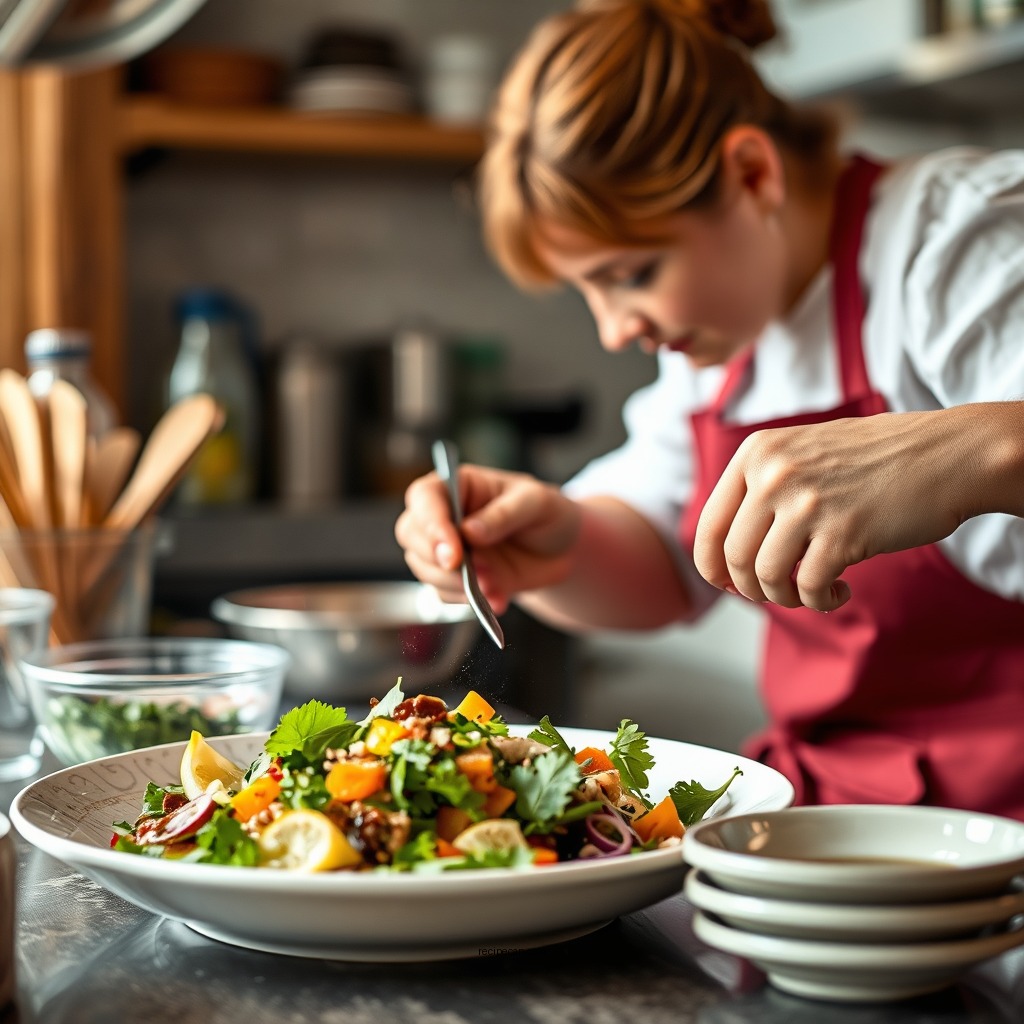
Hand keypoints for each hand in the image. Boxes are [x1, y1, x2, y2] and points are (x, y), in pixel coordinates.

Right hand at [395, 465, 582, 613]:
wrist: (560, 550)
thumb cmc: (544, 512)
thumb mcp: (537, 503)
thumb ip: (505, 514)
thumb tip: (470, 532)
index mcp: (456, 486)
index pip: (424, 497)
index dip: (431, 525)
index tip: (452, 553)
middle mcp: (442, 516)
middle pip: (411, 534)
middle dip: (436, 559)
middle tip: (468, 574)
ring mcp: (444, 549)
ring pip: (424, 568)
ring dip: (454, 583)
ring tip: (493, 586)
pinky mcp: (453, 579)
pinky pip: (445, 594)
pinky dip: (468, 601)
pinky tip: (496, 598)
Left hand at [692, 410, 980, 610]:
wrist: (947, 454)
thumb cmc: (874, 461)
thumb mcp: (802, 454)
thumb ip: (761, 491)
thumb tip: (723, 560)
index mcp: (757, 453)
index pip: (709, 524)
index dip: (711, 565)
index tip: (726, 583)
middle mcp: (774, 473)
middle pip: (735, 556)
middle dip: (750, 588)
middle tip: (775, 593)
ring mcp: (807, 501)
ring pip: (766, 576)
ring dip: (784, 598)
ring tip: (808, 592)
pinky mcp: (843, 532)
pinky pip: (809, 588)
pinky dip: (820, 602)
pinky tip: (839, 593)